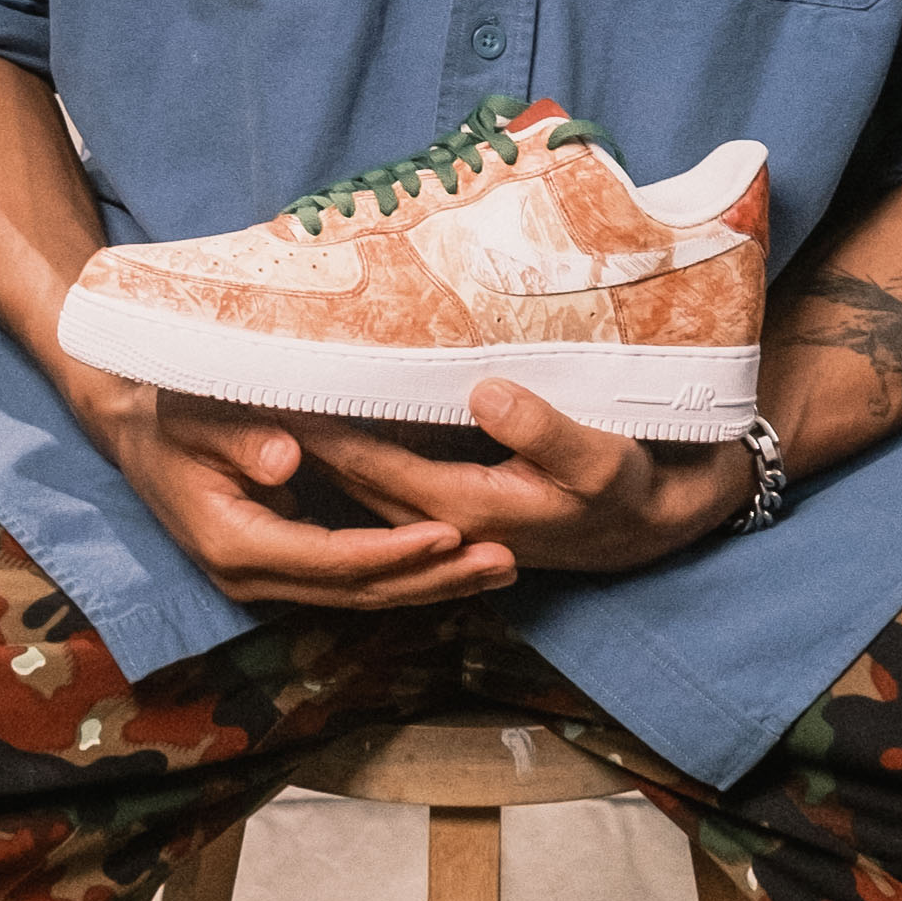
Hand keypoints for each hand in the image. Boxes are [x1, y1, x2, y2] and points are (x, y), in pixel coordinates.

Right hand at [69, 368, 521, 612]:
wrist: (135, 430)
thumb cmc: (169, 412)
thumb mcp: (195, 413)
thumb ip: (238, 436)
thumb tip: (285, 459)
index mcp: (234, 543)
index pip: (332, 559)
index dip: (395, 552)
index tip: (453, 534)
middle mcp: (252, 576)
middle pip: (359, 592)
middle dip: (435, 580)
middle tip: (505, 562)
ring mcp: (267, 579)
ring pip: (362, 596)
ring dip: (434, 585)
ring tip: (502, 569)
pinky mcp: (283, 568)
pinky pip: (353, 582)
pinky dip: (408, 575)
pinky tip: (458, 563)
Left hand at [283, 381, 752, 582]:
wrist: (653, 525)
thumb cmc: (630, 488)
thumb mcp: (603, 459)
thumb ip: (543, 429)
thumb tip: (485, 393)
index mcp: (463, 507)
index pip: (370, 463)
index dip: (322, 422)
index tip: (278, 377)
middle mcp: (439, 520)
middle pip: (347, 477)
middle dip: (302, 433)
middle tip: (249, 375)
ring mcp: (439, 519)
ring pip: (357, 482)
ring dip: (317, 442)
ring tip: (269, 386)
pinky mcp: (446, 506)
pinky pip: (379, 479)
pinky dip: (348, 448)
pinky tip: (325, 410)